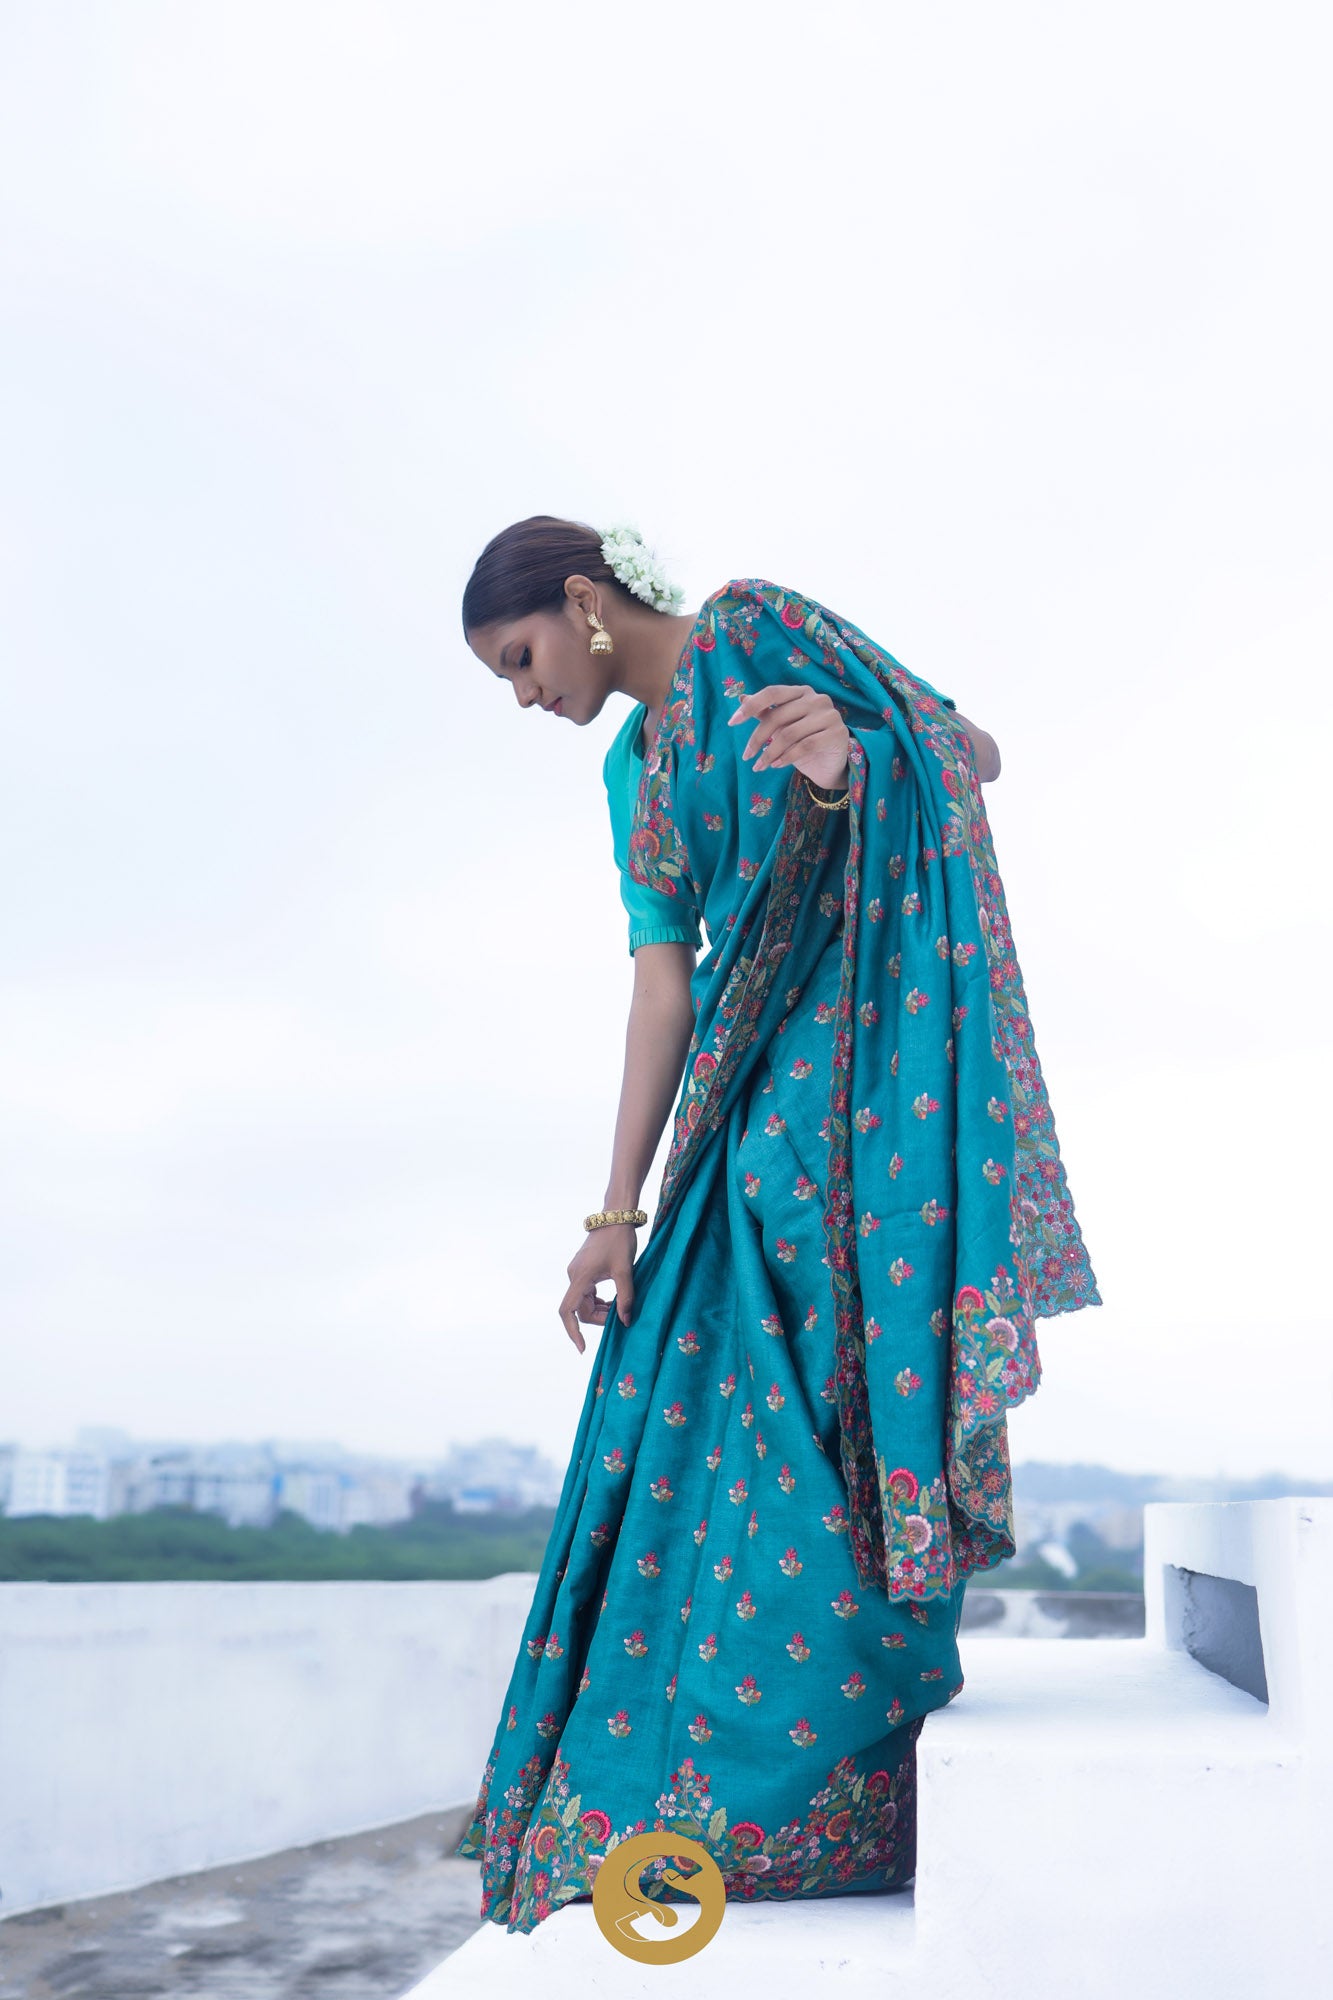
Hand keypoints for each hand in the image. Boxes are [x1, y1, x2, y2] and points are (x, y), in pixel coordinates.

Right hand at [559, 1225, 636, 1352]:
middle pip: (581, 1309)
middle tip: (621, 1319)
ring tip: (619, 1310)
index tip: (582, 1348)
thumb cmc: (620, 1240)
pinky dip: (598, 1301)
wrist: (616, 1216)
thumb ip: (626, 1298)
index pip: (569, 1311)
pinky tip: (613, 1301)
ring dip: (600, 1310)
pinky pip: (586, 1293)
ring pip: (584, 1302)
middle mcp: (574, 1276)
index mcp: (581, 1278)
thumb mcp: (625, 1271)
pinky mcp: (583, 1269)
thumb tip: (626, 1322)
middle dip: (599, 1319)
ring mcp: (577, 1272)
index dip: (573, 1332)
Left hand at [728, 684, 850, 792]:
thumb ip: (765, 712)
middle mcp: (817, 699)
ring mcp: (829, 715)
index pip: (772, 693)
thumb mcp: (782, 726)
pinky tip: (776, 765)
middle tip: (746, 756)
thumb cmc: (804, 741)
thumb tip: (742, 698)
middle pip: (778, 716)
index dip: (751, 706)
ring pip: (790, 734)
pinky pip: (805, 746)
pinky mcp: (837, 734)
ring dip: (770, 753)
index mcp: (801, 692)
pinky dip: (786, 758)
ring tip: (759, 766)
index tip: (732, 722)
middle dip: (758, 738)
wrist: (830, 763)